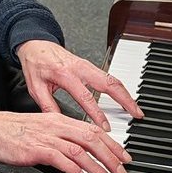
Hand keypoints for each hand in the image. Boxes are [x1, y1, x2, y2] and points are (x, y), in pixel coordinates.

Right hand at [0, 109, 129, 172]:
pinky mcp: (36, 149)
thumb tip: (78, 152)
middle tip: (123, 170)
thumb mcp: (42, 130)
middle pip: (92, 138)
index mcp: (60, 120)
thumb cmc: (13, 132)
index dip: (112, 143)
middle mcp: (56, 126)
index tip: (123, 156)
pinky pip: (60, 158)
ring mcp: (47, 137)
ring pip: (80, 150)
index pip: (93, 129)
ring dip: (98, 166)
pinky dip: (74, 168)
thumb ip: (61, 138)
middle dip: (111, 155)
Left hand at [17, 40, 143, 130]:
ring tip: (135, 109)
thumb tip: (60, 124)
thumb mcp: (36, 88)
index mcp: (66, 74)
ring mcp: (87, 65)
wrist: (36, 45)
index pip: (86, 97)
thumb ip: (48, 106)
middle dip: (125, 100)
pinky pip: (109, 76)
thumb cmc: (36, 65)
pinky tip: (125, 98)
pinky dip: (120, 88)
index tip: (105, 127)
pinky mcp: (90, 65)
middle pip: (109, 84)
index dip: (97, 114)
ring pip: (113, 79)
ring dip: (126, 94)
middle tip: (135, 115)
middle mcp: (80, 68)